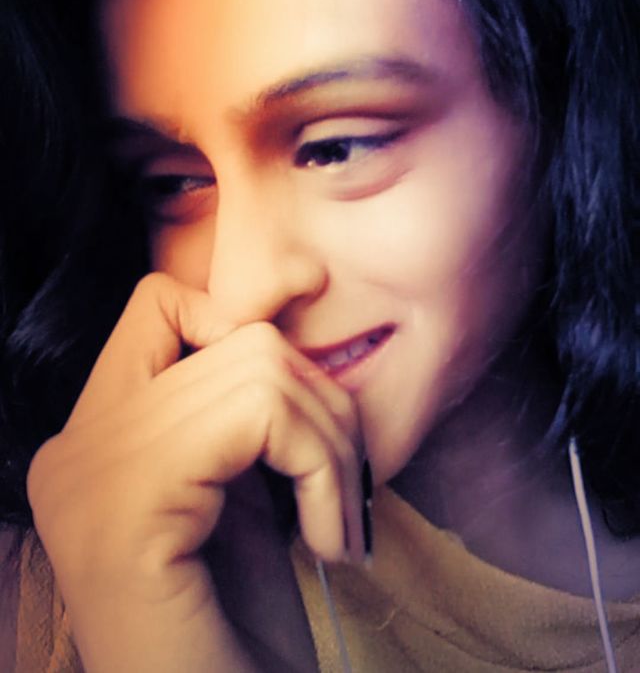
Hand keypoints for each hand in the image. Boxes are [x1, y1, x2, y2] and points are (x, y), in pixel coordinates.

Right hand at [27, 272, 364, 671]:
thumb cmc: (238, 628)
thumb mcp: (238, 496)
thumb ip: (243, 411)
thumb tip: (295, 305)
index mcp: (91, 442)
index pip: (159, 305)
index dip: (239, 313)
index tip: (305, 362)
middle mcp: (75, 448)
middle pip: (236, 338)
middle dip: (323, 406)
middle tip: (347, 489)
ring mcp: (90, 471)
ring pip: (260, 369)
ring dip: (333, 449)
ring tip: (340, 523)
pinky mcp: (128, 501)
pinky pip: (261, 414)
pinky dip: (323, 471)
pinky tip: (330, 544)